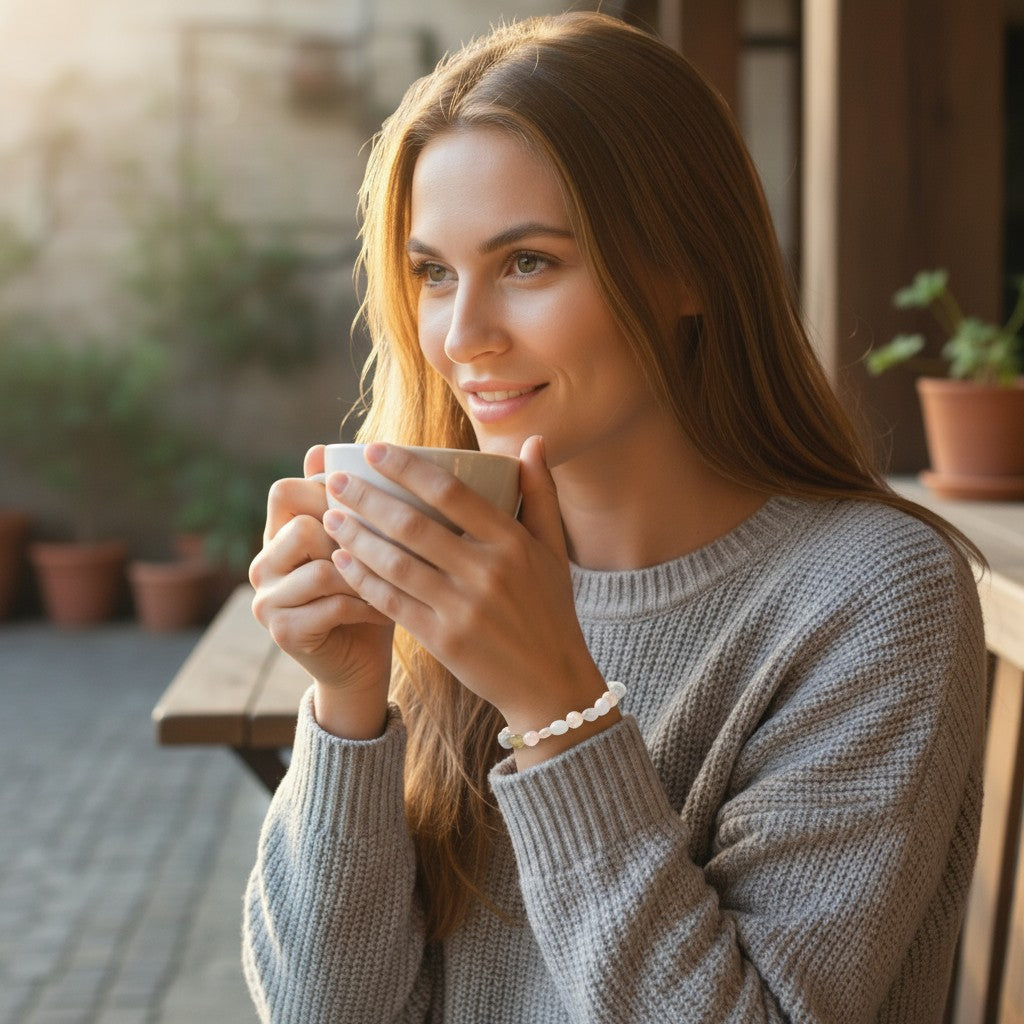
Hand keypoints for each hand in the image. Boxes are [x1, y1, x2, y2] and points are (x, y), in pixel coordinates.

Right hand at [249, 444, 393, 738]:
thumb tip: (322, 447)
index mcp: (278, 532)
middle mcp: (264, 562)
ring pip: (320, 567)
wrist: (362, 661)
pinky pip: (331, 605)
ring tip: (397, 581)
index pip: (284, 490)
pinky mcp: (283, 631)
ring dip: (367, 574)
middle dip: (350, 536)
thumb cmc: (370, 589)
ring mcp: (267, 598)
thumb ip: (349, 500)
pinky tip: (390, 609)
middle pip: (300, 525)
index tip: (368, 505)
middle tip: (388, 549)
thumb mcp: (362, 539)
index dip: (326, 491)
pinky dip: (368, 606)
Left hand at [323, 436, 614, 759]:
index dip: (407, 469)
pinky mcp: (443, 640)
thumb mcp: (553, 549)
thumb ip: (541, 492)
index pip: (451, 493)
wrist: (550, 681)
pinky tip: (342, 562)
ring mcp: (463, 608)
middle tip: (335, 483)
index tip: (374, 451)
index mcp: (512, 542)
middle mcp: (487, 572)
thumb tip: (534, 440)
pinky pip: (392, 603)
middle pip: (413, 526)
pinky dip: (363, 580)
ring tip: (331, 518)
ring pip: (396, 564)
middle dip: (366, 500)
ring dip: (356, 538)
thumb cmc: (549, 608)